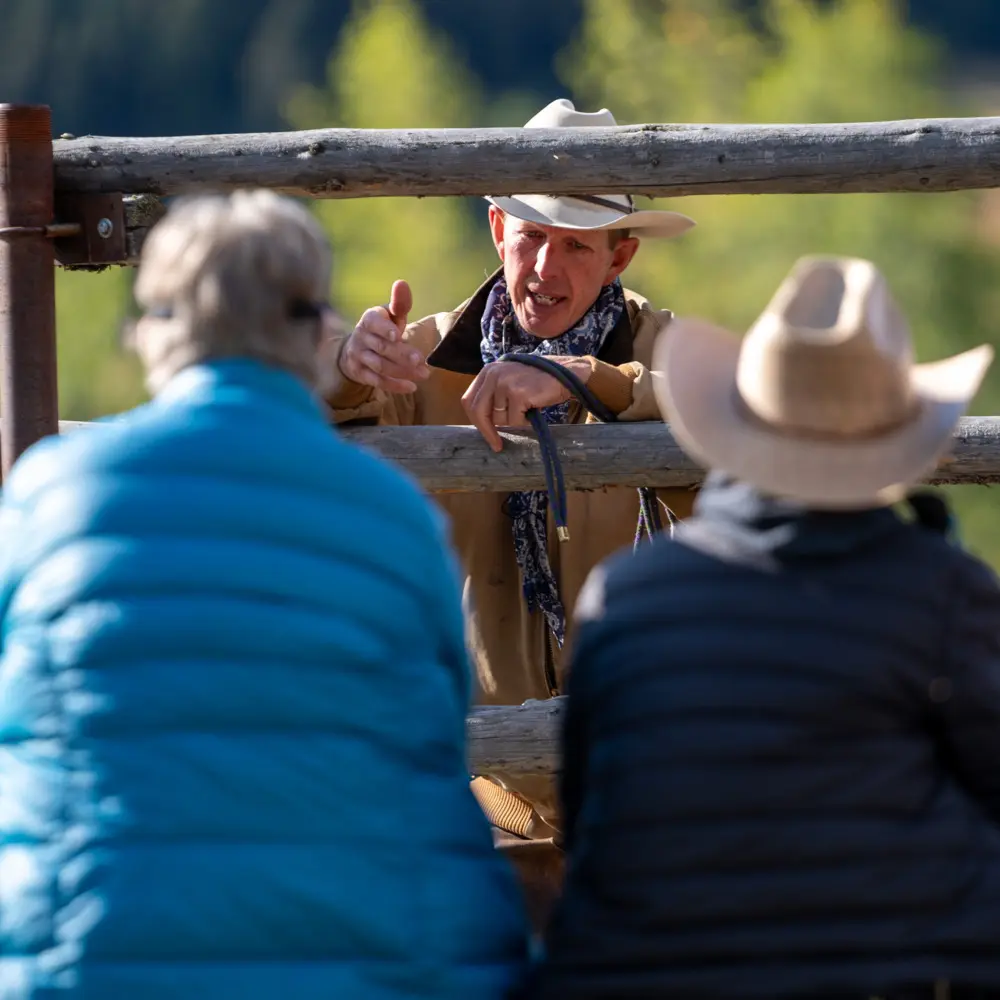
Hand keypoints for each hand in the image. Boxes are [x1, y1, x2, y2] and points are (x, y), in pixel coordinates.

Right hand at [338, 280, 428, 392]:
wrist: (357, 348)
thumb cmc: (382, 327)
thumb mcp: (390, 314)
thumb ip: (399, 302)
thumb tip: (402, 283)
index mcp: (369, 319)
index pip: (373, 323)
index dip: (384, 328)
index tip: (398, 335)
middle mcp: (360, 337)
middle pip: (381, 347)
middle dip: (401, 354)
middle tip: (420, 360)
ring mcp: (359, 357)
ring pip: (380, 366)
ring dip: (402, 371)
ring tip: (423, 374)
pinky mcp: (361, 374)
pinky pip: (377, 381)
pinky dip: (394, 385)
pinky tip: (411, 387)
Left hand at [461, 355, 591, 451]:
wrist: (567, 374)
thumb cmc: (539, 382)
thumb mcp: (510, 381)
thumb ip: (494, 395)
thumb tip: (483, 423)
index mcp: (488, 371)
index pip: (469, 400)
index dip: (476, 421)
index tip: (486, 434)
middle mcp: (493, 374)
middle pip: (478, 411)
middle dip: (487, 431)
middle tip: (497, 445)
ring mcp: (505, 382)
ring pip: (498, 418)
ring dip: (513, 421)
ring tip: (526, 410)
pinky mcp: (517, 393)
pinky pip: (514, 420)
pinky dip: (524, 421)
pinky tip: (533, 409)